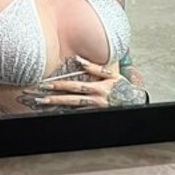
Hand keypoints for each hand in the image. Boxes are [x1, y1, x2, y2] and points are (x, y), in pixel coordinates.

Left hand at [22, 58, 147, 110]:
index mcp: (98, 88)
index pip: (74, 86)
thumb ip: (95, 68)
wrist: (135, 103)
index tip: (46, 85)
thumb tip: (79, 60)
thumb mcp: (112, 74)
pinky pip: (78, 114)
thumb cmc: (123, 87)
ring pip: (73, 108)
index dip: (59, 85)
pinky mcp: (95, 113)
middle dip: (54, 98)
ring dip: (57, 106)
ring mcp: (94, 109)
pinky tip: (56, 112)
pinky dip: (67, 113)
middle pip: (70, 99)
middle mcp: (95, 99)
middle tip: (39, 98)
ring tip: (43, 105)